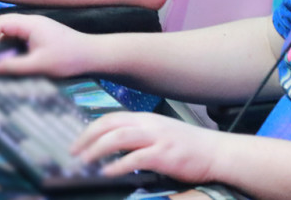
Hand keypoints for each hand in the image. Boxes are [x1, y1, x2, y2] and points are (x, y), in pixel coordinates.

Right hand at [0, 13, 90, 77]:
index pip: (0, 23)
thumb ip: (13, 67)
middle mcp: (31, 23)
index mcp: (30, 24)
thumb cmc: (69, 58)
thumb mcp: (39, 65)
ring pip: (8, 33)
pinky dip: (6, 49)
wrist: (92, 56)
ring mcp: (34, 30)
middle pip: (1, 26)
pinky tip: (2, 61)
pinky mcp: (38, 38)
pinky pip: (16, 40)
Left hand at [71, 112, 222, 183]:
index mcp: (146, 119)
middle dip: (87, 138)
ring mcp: (157, 138)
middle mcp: (149, 124)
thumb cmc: (189, 146)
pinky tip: (108, 172)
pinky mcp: (164, 155)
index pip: (111, 118)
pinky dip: (118, 165)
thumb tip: (114, 146)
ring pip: (118, 138)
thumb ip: (139, 136)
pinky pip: (135, 158)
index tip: (78, 142)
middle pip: (109, 125)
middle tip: (74, 152)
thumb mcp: (161, 133)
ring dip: (97, 149)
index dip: (91, 129)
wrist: (216, 152)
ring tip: (85, 161)